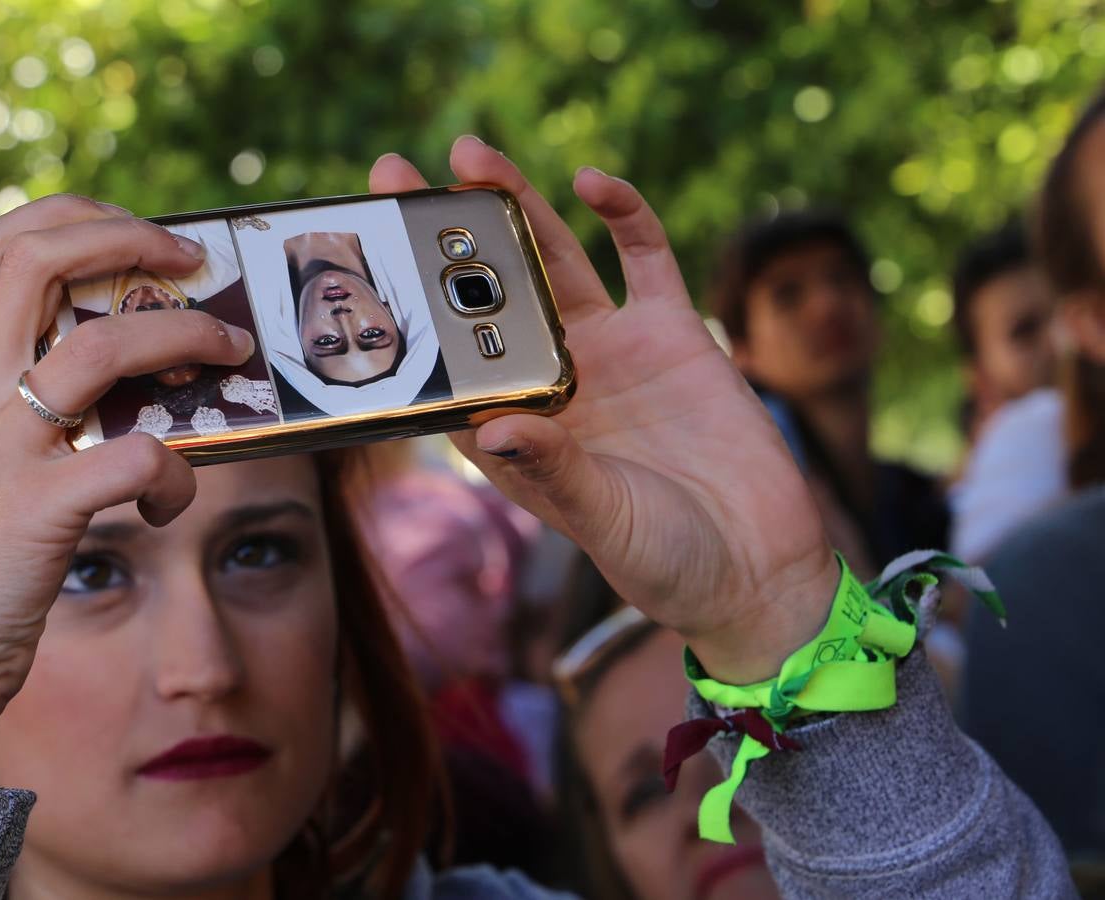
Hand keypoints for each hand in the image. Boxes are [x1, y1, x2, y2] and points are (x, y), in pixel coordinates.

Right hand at [0, 196, 255, 780]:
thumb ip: (29, 410)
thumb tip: (118, 369)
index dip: (75, 219)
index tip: (146, 237)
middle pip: (35, 263)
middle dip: (127, 239)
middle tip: (194, 262)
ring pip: (98, 349)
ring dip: (183, 338)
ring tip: (231, 353)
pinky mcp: (30, 515)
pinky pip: (130, 459)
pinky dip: (175, 472)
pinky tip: (173, 503)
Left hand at [370, 138, 837, 683]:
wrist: (758, 564)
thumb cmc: (665, 560)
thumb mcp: (600, 517)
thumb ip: (553, 469)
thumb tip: (491, 428)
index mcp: (515, 428)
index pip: (445, 356)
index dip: (405, 307)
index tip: (368, 260)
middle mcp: (554, 380)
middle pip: (485, 293)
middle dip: (447, 236)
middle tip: (399, 171)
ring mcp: (612, 350)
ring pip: (553, 261)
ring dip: (516, 207)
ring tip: (473, 155)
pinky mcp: (672, 331)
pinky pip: (642, 258)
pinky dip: (621, 216)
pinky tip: (592, 183)